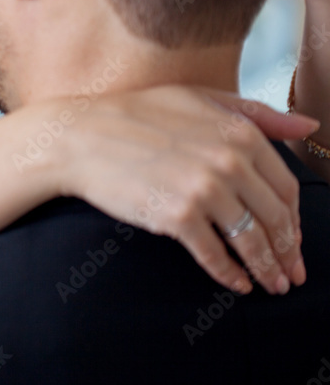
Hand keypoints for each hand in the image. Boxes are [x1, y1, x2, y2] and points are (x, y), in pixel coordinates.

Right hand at [56, 86, 319, 295]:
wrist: (79, 137)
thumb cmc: (135, 115)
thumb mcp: (198, 98)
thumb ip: (256, 113)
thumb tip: (307, 125)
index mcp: (239, 132)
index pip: (285, 187)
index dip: (294, 220)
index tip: (294, 239)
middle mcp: (228, 161)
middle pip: (275, 219)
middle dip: (288, 252)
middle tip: (292, 274)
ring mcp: (203, 190)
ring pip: (251, 241)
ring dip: (267, 269)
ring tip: (272, 285)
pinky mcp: (176, 216)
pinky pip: (214, 254)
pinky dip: (230, 274)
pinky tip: (237, 284)